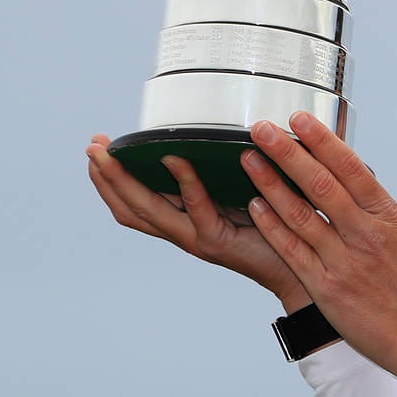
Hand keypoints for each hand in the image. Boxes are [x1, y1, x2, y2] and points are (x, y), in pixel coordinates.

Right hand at [86, 135, 309, 312]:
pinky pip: (196, 208)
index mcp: (185, 220)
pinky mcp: (217, 240)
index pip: (134, 203)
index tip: (98, 150)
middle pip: (129, 207)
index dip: (111, 180)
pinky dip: (184, 183)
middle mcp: (183, 231)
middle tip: (93, 149)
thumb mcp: (242, 192)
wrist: (304, 265)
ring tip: (111, 155)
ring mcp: (196, 238)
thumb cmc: (278, 225)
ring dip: (125, 181)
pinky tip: (175, 160)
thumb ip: (226, 169)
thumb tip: (220, 130)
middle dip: (106, 177)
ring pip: (148, 211)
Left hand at [240, 113, 396, 396]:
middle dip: (288, 153)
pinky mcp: (325, 285)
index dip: (322, 141)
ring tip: (248, 159)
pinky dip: (272, 225)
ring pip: (300, 214)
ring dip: (270, 184)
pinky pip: (292, 249)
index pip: (350, 167)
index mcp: (383, 213)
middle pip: (321, 184)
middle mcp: (364, 232)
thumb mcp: (391, 228)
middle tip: (262, 129)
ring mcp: (343, 260)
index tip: (298, 118)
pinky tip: (255, 205)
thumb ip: (364, 199)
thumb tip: (337, 162)